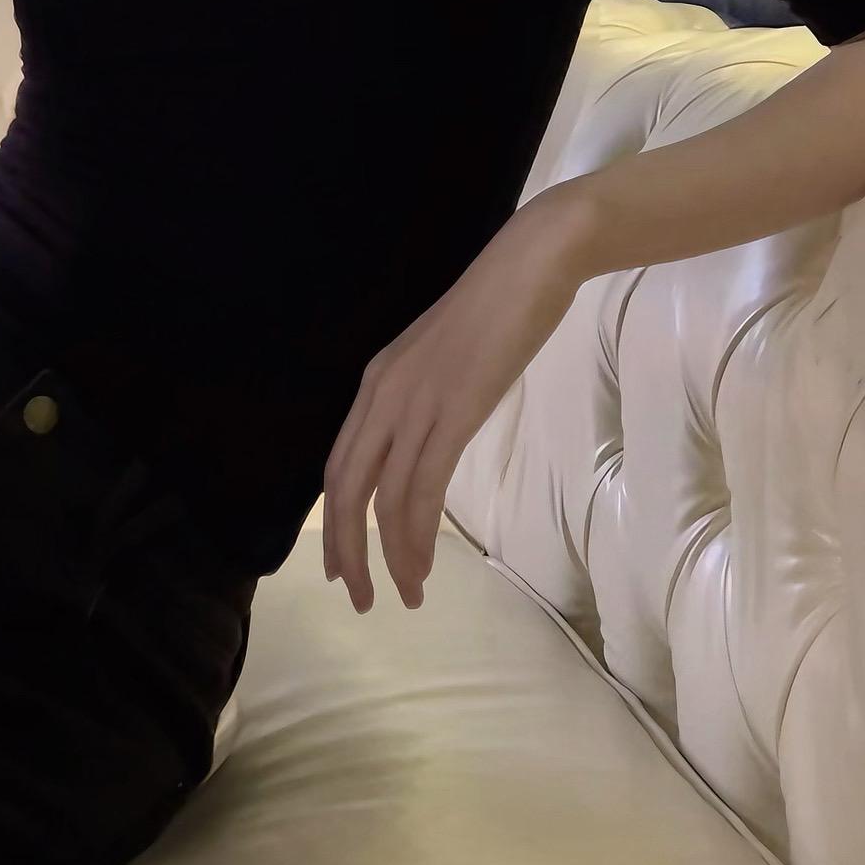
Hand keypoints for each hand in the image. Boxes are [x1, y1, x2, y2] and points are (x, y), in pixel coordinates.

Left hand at [320, 185, 588, 613]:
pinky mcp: (453, 410)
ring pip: (383, 497)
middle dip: (347, 551)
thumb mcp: (443, 360)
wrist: (529, 264)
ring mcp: (416, 401)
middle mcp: (383, 394)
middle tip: (360, 599)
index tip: (342, 564)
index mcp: (377, 381)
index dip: (335, 521)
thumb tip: (424, 444)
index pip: (339, 465)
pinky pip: (422, 487)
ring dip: (390, 555)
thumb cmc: (497, 308)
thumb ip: (424, 399)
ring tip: (405, 595)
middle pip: (346, 488)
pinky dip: (418, 535)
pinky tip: (425, 565)